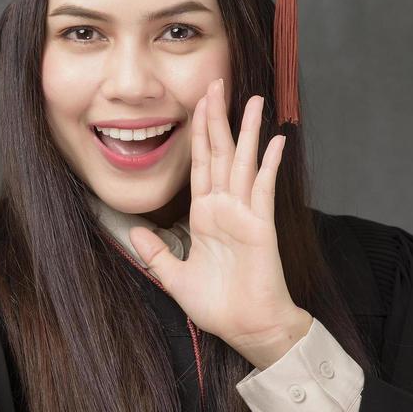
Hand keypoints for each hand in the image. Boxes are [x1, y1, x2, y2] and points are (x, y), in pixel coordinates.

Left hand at [127, 78, 312, 369]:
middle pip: (220, 153)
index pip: (200, 165)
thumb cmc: (218, 306)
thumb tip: (135, 233)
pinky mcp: (261, 226)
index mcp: (205, 215)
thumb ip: (155, 254)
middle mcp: (226, 208)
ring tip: (254, 99)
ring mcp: (246, 214)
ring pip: (244, 162)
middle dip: (217, 118)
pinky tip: (276, 139)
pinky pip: (264, 188)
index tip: (197, 104)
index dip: (197, 134)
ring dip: (248, 131)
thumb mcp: (174, 278)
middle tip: (217, 83)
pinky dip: (269, 164)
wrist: (247, 329)